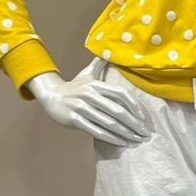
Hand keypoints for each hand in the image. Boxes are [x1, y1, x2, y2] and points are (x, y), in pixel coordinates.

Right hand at [28, 62, 151, 146]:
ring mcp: (81, 107)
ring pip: (108, 123)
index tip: (143, 117)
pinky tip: (121, 143)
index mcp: (96, 84)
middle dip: (133, 124)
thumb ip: (99, 64)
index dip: (134, 105)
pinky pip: (95, 131)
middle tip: (145, 133)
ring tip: (136, 141)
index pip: (121, 94)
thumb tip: (110, 53)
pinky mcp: (74, 120)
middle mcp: (89, 95)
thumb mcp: (87, 74)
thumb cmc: (74, 87)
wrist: (50, 96)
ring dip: (125, 133)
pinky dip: (110, 138)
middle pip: (117, 111)